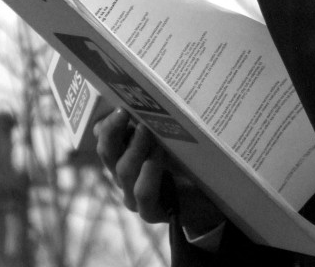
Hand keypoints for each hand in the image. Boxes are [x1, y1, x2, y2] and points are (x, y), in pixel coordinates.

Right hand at [95, 109, 223, 233]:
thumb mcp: (171, 142)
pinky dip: (149, 171)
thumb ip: (156, 126)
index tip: (118, 104)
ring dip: (134, 147)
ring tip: (146, 128)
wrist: (207, 204)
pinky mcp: (150, 212)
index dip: (106, 124)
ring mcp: (133, 197)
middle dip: (112, 131)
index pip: (106, 140)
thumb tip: (145, 101)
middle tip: (124, 111)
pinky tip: (156, 156)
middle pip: (107, 154)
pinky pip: (143, 191)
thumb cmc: (188, 168)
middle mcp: (124, 178)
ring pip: (124, 170)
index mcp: (125, 159)